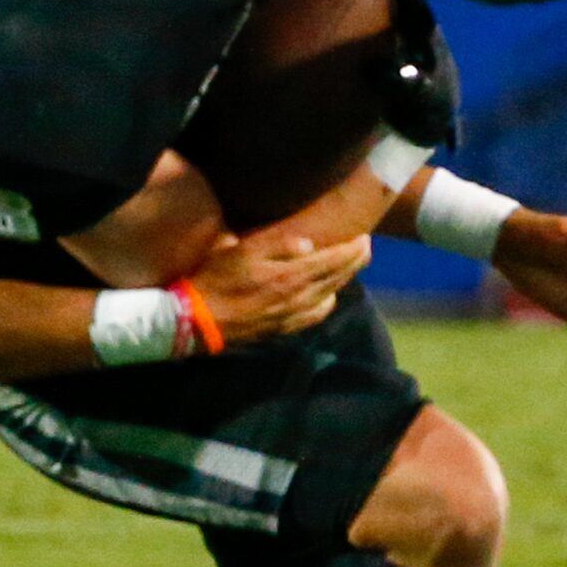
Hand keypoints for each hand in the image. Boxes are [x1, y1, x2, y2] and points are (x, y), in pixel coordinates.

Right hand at [184, 230, 370, 345]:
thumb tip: (310, 244)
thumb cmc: (217, 278)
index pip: (333, 261)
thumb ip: (278, 244)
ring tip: (350, 268)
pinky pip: (314, 316)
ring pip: (329, 296)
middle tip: (366, 248)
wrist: (199, 319)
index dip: (352, 250)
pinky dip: (327, 304)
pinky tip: (328, 298)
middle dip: (354, 262)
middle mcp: (299, 297)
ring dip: (343, 281)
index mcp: (291, 275)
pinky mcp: (283, 328)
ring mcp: (292, 315)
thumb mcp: (243, 250)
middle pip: (336, 279)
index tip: (365, 238)